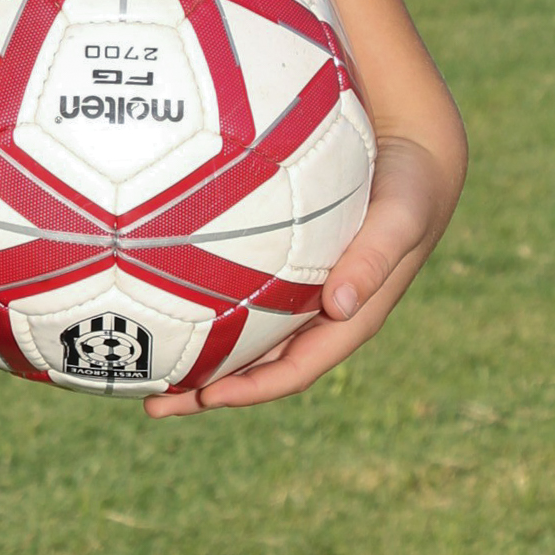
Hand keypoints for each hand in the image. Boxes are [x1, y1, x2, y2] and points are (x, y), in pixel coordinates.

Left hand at [145, 132, 461, 418]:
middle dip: (206, 389)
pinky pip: (240, 295)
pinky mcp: (285, 263)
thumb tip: (339, 305)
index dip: (251, 389)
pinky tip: (159, 294)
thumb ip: (373, 259)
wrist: (412, 153)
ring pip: (242, 336)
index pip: (293, 370)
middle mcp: (318, 314)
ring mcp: (300, 292)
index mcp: (348, 318)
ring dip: (197, 356)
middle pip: (256, 365)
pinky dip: (204, 305)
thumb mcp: (399, 220)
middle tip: (151, 402)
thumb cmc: (409, 187)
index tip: (206, 399)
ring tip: (142, 366)